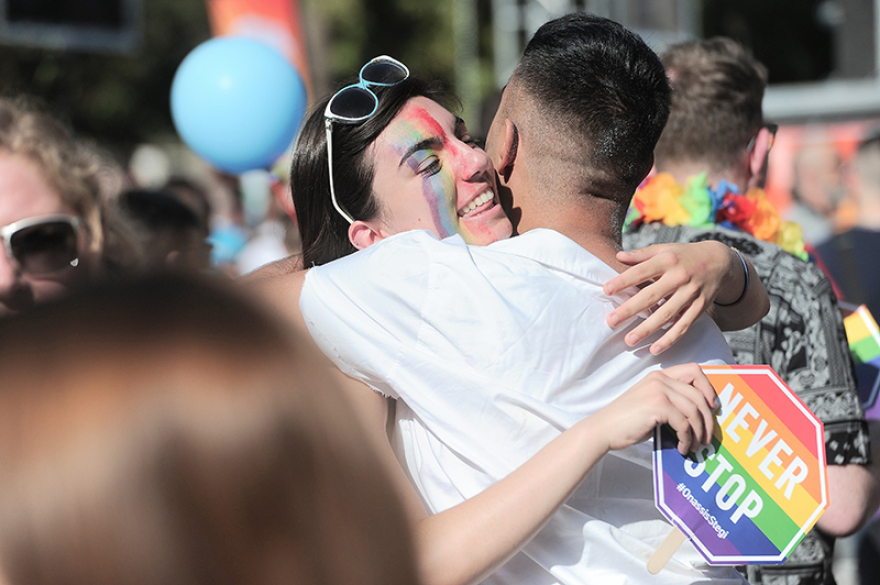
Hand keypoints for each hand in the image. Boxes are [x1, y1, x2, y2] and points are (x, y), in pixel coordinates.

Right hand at [594, 363, 716, 455]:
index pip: (694, 370)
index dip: (708, 388)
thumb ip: (672, 402)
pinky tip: (682, 448)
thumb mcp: (650, 403)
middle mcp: (660, 379)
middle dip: (707, 419)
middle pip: (699, 394)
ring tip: (695, 445)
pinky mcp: (657, 406)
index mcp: (659, 375)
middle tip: (706, 436)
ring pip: (694, 410)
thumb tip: (699, 415)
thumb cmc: (626, 421)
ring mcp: (658, 391)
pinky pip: (684, 424)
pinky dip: (687, 439)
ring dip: (699, 432)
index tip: (712, 406)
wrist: (603, 429)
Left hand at [604, 241, 733, 354]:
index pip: (641, 271)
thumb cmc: (684, 255)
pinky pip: (684, 326)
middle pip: (651, 296)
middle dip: (630, 309)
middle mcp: (679, 277)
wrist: (720, 261)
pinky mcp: (699, 308)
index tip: (606, 290)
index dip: (624, 281)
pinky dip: (670, 338)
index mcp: (668, 260)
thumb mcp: (665, 249)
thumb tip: (618, 257)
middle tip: (611, 321)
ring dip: (647, 329)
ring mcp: (691, 294)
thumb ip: (642, 255)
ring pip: (667, 314)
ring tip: (629, 340)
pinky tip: (655, 349)